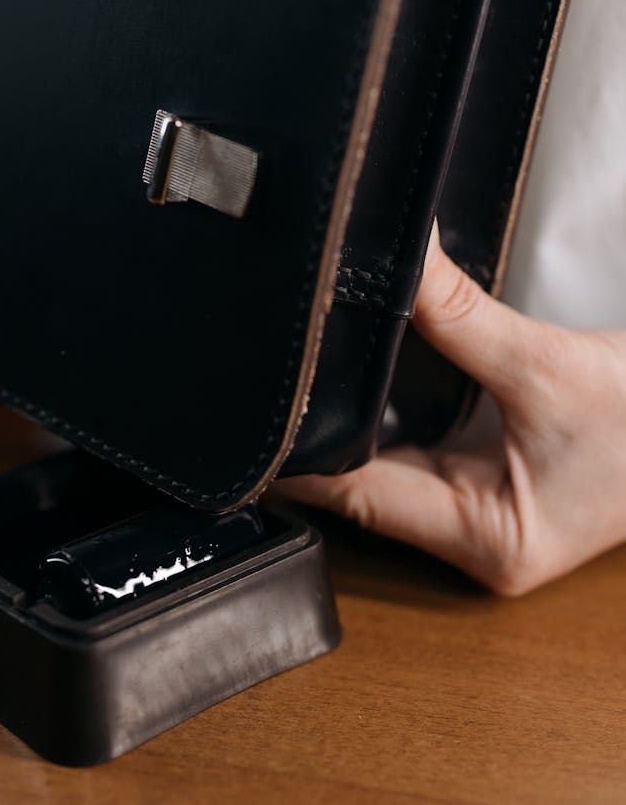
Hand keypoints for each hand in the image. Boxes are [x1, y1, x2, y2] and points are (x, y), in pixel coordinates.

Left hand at [274, 226, 625, 594]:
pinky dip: (386, 423)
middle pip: (365, 489)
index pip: (362, 499)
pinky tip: (358, 385)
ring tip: (304, 380)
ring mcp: (481, 517)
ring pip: (386, 473)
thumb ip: (462, 317)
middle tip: (270, 385)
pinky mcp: (488, 488)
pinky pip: (414, 458)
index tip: (254, 424)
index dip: (303, 460)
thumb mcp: (549, 366)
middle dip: (319, 439)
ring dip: (351, 431)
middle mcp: (477, 541)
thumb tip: (399, 263)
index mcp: (490, 541)